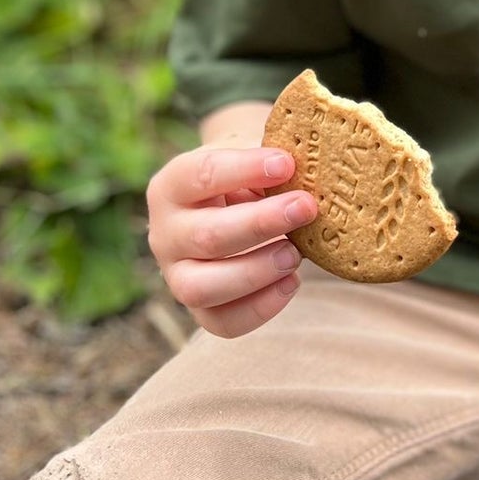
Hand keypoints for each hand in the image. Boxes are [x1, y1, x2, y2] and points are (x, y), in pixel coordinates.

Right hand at [146, 146, 318, 339]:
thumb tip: (313, 164)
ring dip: (255, 272)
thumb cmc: (249, 176)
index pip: (201, 174)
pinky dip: (260, 307)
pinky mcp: (200, 309)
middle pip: (206, 236)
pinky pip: (222, 322)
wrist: (234, 206)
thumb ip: (272, 160)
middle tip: (306, 208)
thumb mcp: (252, 157)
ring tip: (295, 253)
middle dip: (261, 223)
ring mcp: (176, 276)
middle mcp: (165, 234)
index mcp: (172, 186)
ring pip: (202, 288)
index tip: (287, 163)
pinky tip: (291, 282)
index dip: (244, 169)